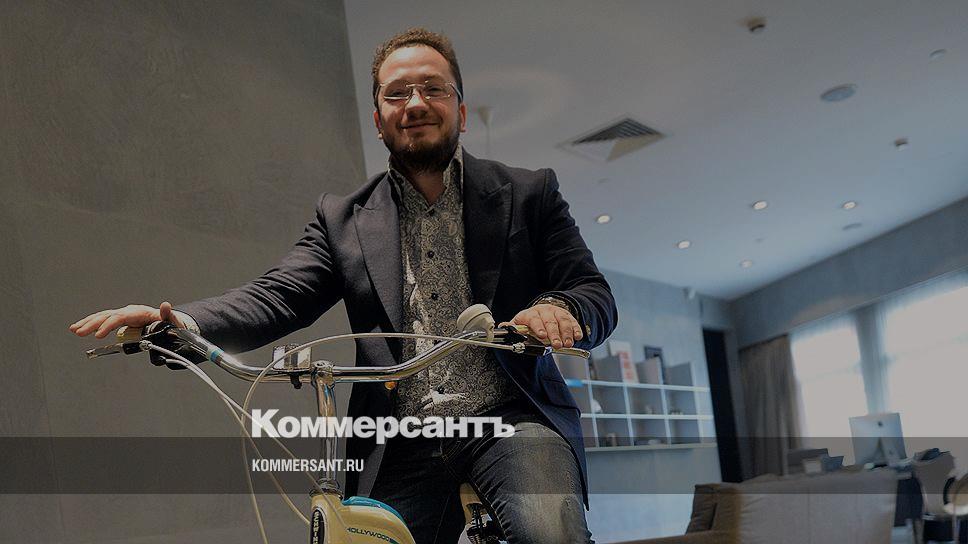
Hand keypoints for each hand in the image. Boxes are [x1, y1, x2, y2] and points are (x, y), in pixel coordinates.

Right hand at [69, 301, 185, 338]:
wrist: (167, 320)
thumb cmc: (169, 322)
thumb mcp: (171, 320)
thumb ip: (168, 315)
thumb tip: (166, 305)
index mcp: (137, 312)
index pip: (119, 318)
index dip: (108, 325)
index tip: (98, 335)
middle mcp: (128, 311)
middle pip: (107, 316)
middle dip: (92, 324)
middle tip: (79, 333)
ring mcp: (123, 314)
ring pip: (102, 316)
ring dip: (87, 323)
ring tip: (74, 329)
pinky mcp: (120, 320)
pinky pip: (103, 320)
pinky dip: (91, 323)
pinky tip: (78, 328)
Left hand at [505, 303, 582, 348]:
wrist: (543, 311)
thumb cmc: (530, 321)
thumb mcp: (520, 323)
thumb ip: (513, 327)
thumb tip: (502, 328)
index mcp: (530, 314)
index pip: (534, 319)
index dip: (538, 327)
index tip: (541, 335)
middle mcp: (544, 311)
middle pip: (550, 321)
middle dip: (554, 334)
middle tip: (557, 345)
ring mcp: (556, 312)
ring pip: (562, 321)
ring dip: (566, 333)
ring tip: (568, 344)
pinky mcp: (567, 315)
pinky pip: (572, 321)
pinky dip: (576, 329)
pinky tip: (578, 337)